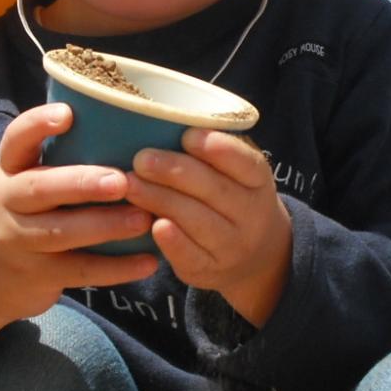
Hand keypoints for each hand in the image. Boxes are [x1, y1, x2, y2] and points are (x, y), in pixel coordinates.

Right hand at [0, 104, 157, 358]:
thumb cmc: (27, 212)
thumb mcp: (27, 179)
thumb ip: (62, 156)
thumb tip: (132, 121)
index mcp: (10, 169)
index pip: (15, 139)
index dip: (38, 125)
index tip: (68, 114)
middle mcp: (7, 202)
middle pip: (39, 188)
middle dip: (81, 183)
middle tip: (121, 180)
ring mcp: (19, 241)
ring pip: (60, 233)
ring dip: (104, 226)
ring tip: (143, 219)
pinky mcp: (38, 276)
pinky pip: (80, 271)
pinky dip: (116, 268)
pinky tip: (149, 261)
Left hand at [124, 128, 291, 326]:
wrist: (255, 255)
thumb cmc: (231, 198)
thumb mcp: (236, 172)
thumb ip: (211, 151)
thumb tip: (159, 119)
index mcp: (259, 181)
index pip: (247, 164)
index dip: (220, 150)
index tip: (187, 135)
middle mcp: (252, 215)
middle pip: (216, 191)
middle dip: (176, 173)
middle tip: (141, 159)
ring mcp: (233, 247)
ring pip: (199, 221)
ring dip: (162, 201)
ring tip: (131, 184)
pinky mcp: (209, 271)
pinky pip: (191, 256)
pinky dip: (172, 242)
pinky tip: (153, 225)